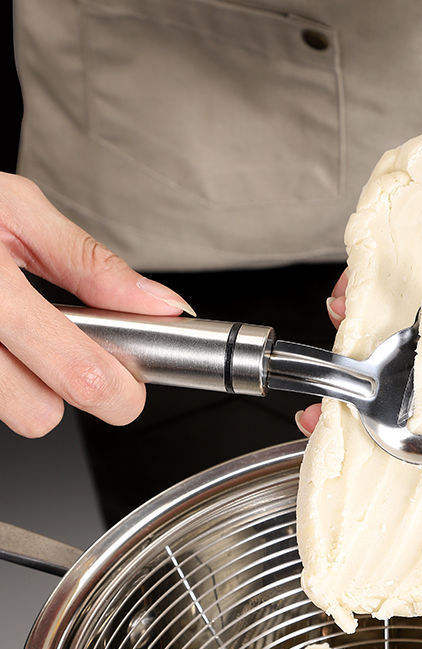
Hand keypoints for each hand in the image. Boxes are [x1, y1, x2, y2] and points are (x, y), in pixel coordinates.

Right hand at [0, 173, 193, 436]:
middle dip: (64, 389)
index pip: (79, 376)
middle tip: (66, 347)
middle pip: (40, 417)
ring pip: (8, 413)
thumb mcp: (16, 210)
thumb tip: (160, 306)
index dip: (119, 390)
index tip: (130, 379)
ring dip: (22, 383)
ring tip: (11, 327)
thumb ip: (90, 265)